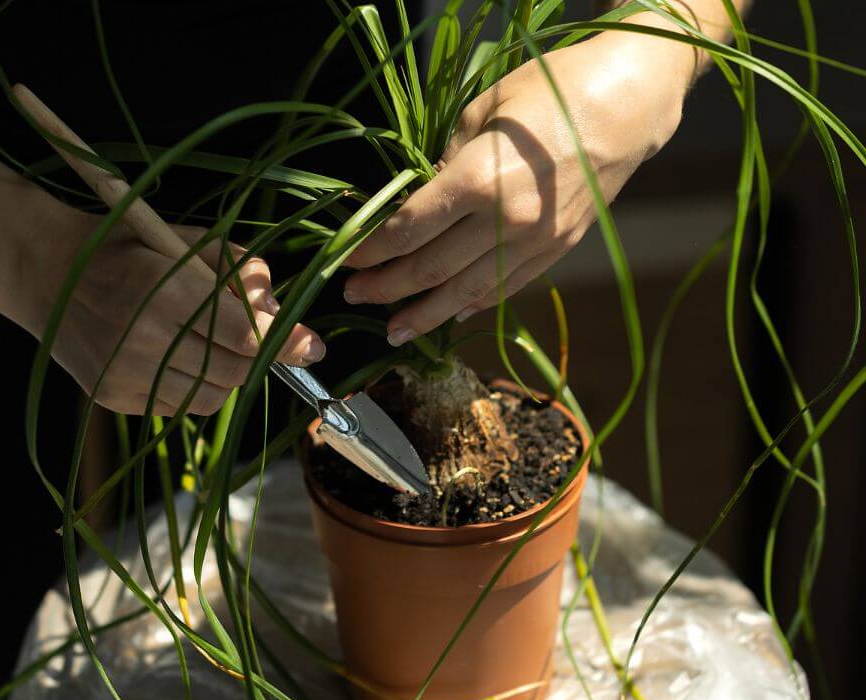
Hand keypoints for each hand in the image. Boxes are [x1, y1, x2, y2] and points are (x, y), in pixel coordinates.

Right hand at [0, 183, 324, 415]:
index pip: (244, 335)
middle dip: (259, 356)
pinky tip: (176, 355)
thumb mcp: (182, 238)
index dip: (284, 343)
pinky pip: (179, 406)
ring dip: (227, 372)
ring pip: (212, 396)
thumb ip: (236, 269)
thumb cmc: (122, 245)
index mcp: (161, 289)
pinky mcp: (114, 398)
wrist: (42, 271)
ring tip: (208, 340)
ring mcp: (125, 374)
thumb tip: (279, 310)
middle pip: (235, 370)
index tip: (312, 346)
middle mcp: (141, 338)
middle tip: (265, 339)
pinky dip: (194, 385)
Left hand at [342, 20, 693, 344]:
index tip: (347, 260)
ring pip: (465, 293)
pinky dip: (472, 304)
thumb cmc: (547, 94)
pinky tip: (449, 314)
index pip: (407, 230)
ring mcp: (533, 242)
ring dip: (424, 315)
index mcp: (476, 180)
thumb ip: (443, 164)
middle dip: (385, 287)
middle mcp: (504, 220)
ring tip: (394, 331)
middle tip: (356, 295)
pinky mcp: (556, 251)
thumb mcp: (480, 115)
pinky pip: (505, 288)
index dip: (370, 250)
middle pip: (428, 268)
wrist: (626, 106)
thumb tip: (416, 203)